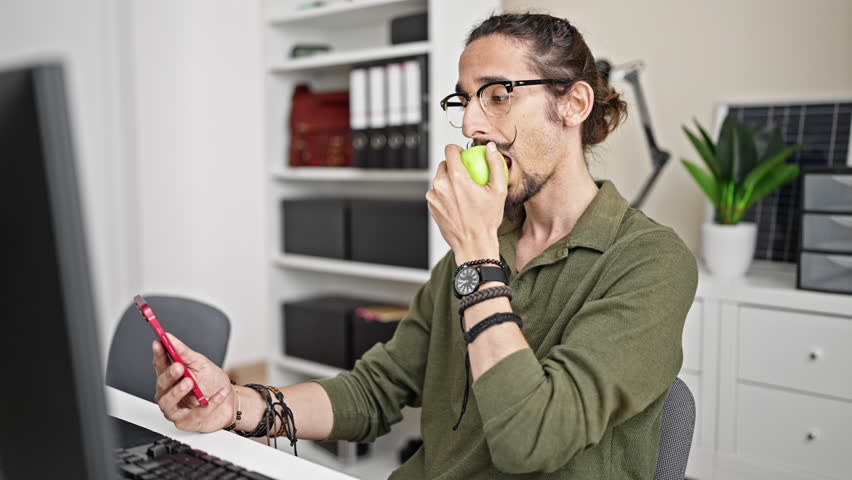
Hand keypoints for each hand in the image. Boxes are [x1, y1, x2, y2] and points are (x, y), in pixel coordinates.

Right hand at [152, 333, 232, 431]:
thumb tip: (170, 338)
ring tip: (189, 382)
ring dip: (178, 392)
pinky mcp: (187, 422)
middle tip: (178, 367)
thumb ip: (184, 353)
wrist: (230, 403)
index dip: (158, 354)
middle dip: (169, 375)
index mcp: (172, 378)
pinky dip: (210, 402)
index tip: (159, 343)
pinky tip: (220, 393)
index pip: (160, 365)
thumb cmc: (213, 384)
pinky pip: (196, 413)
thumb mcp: (201, 364)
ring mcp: (176, 409)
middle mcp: (170, 394)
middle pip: (162, 385)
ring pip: (168, 403)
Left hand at [426, 142, 506, 263]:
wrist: (473, 244)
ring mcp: (433, 196)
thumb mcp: (498, 191)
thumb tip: (490, 147)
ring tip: (462, 191)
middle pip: (444, 164)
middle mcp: (441, 185)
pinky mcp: (431, 206)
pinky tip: (457, 202)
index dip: (457, 149)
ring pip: (439, 179)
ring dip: (448, 181)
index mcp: (457, 178)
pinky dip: (445, 194)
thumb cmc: (487, 219)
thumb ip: (495, 164)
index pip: (450, 151)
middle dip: (453, 166)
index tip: (463, 155)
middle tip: (466, 176)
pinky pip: (437, 193)